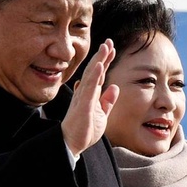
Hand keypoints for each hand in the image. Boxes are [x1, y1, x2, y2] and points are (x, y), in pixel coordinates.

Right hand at [61, 39, 119, 155]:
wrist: (72, 144)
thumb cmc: (84, 130)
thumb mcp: (101, 115)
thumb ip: (107, 101)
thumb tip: (114, 87)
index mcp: (90, 95)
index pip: (99, 74)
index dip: (105, 61)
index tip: (111, 49)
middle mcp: (85, 93)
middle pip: (94, 70)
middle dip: (102, 56)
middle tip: (109, 41)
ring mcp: (83, 98)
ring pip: (91, 75)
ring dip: (98, 60)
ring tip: (105, 47)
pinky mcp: (83, 105)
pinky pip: (89, 88)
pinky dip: (94, 76)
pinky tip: (99, 65)